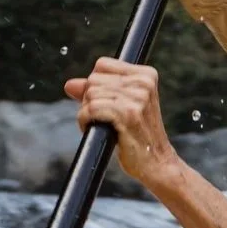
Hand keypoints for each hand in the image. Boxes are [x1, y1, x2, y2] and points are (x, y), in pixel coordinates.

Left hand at [64, 58, 182, 190]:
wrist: (156, 162)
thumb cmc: (138, 135)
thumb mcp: (121, 106)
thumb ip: (96, 91)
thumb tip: (70, 84)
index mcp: (146, 75)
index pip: (102, 64)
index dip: (95, 84)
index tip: (106, 103)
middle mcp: (143, 82)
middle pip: (94, 79)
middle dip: (90, 100)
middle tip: (105, 119)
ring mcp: (137, 98)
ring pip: (90, 94)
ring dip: (88, 113)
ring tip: (103, 126)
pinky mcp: (127, 114)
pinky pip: (91, 109)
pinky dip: (86, 121)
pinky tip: (97, 130)